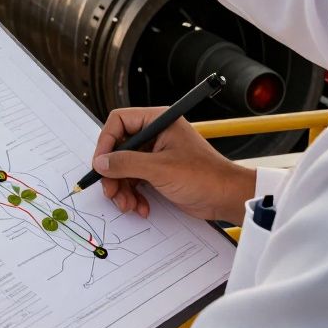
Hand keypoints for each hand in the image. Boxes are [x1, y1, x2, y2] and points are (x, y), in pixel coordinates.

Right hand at [93, 108, 256, 225]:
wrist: (226, 198)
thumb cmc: (204, 176)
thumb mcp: (160, 169)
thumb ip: (127, 163)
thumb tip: (101, 162)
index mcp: (158, 121)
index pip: (119, 122)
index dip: (106, 142)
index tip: (101, 163)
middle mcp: (155, 134)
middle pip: (119, 148)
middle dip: (114, 173)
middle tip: (111, 191)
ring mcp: (156, 154)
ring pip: (124, 168)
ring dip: (122, 188)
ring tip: (128, 204)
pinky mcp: (158, 172)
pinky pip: (135, 181)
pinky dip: (134, 195)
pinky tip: (141, 206)